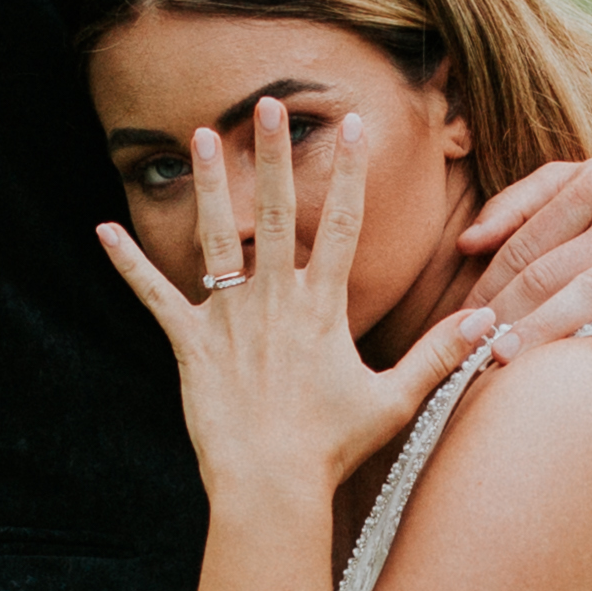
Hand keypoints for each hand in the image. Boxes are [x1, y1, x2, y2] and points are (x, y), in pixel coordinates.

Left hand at [96, 97, 494, 512]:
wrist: (270, 486)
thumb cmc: (332, 448)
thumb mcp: (394, 400)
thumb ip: (439, 355)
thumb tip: (489, 322)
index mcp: (323, 307)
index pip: (345, 224)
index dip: (351, 173)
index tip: (354, 125)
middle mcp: (274, 300)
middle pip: (276, 212)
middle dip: (272, 154)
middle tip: (265, 104)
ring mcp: (229, 318)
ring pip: (216, 238)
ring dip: (208, 186)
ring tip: (198, 136)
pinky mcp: (190, 344)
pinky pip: (154, 296)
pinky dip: (128, 263)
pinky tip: (103, 229)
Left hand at [460, 156, 591, 354]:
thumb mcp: (586, 183)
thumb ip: (522, 202)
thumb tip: (467, 242)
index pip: (526, 243)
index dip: (487, 285)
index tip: (460, 323)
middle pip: (552, 269)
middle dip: (504, 313)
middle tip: (469, 350)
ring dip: (546, 324)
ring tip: (507, 356)